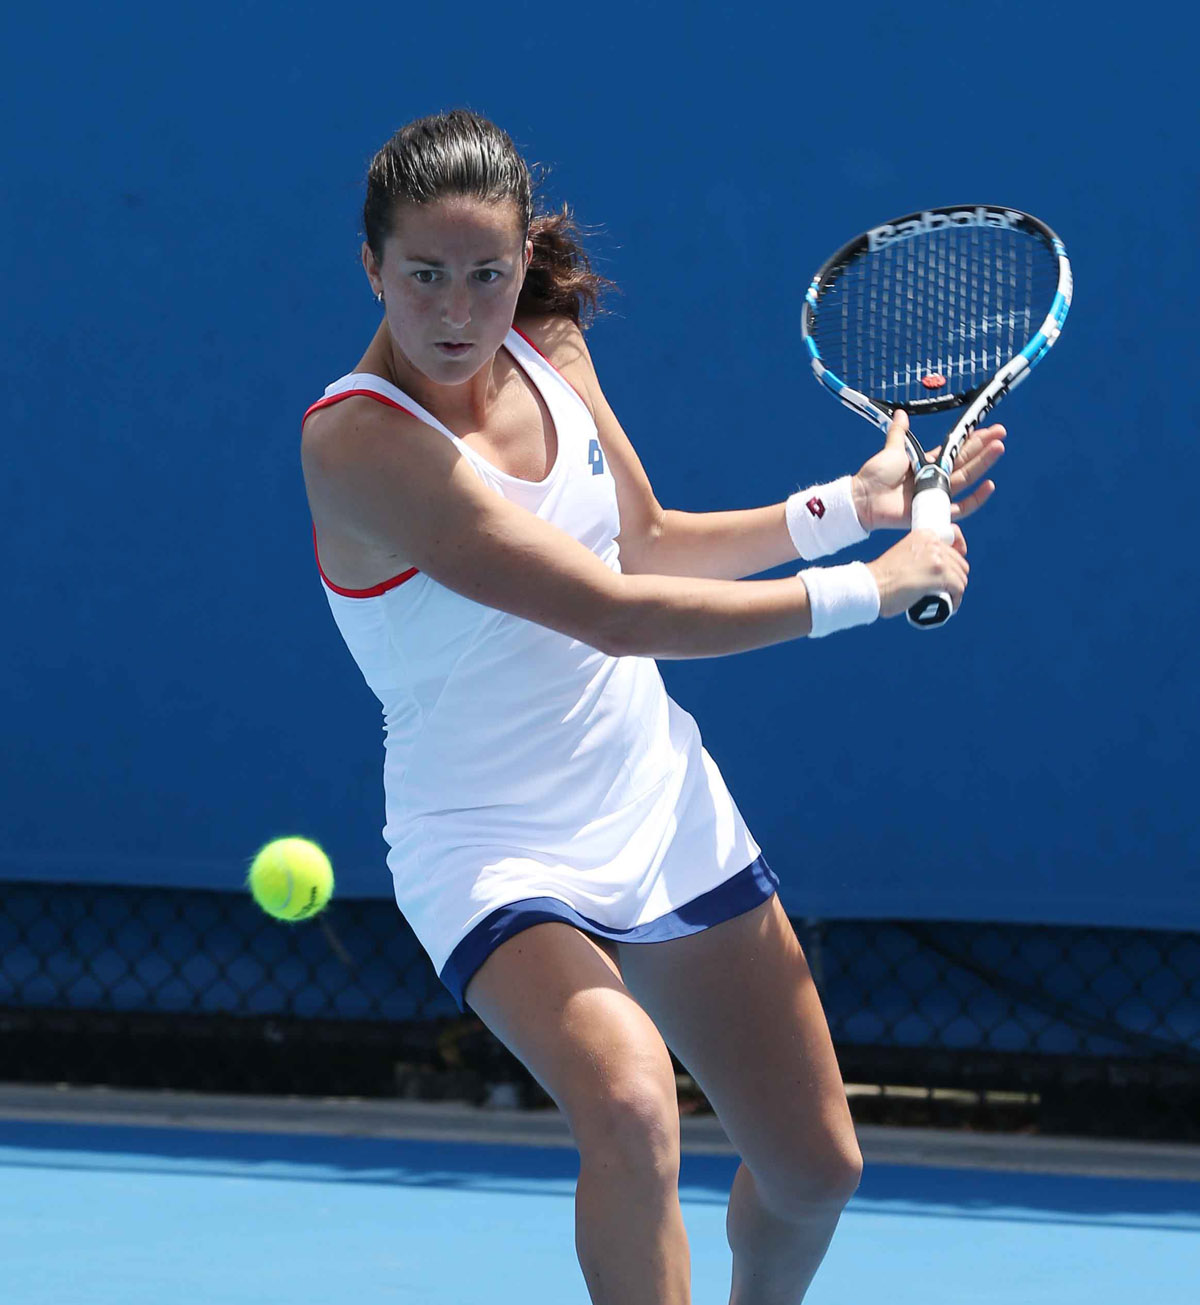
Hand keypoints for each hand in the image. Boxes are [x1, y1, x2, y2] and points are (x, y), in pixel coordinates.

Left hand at [851, 409, 1005, 531]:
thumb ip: (899, 433)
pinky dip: (976, 498)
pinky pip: (960, 507)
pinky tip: (989, 485)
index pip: (955, 450)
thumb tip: (901, 414)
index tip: (987, 428)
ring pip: (966, 478)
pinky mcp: (934, 510)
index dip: (971, 440)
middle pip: (965, 461)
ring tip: (998, 448)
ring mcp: (936, 493)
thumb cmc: (874, 475)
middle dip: (983, 447)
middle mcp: (935, 478)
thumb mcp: (891, 450)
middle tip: (1001, 433)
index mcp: (927, 464)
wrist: (862, 497)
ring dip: (983, 463)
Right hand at [866, 524, 969, 618]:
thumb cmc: (882, 578)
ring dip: (956, 591)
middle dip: (956, 578)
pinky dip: (956, 600)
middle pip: (959, 562)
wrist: (872, 586)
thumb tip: (932, 572)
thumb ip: (918, 556)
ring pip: (961, 577)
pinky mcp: (941, 576)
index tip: (953, 570)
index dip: (957, 556)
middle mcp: (933, 543)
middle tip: (945, 591)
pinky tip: (949, 607)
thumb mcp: (902, 554)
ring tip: (945, 601)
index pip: (953, 539)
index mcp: (924, 534)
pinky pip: (959, 589)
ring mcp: (938, 559)